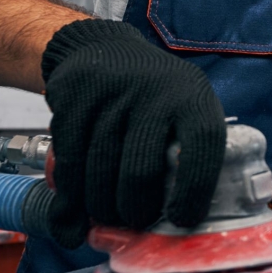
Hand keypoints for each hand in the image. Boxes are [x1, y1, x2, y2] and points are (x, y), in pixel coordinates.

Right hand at [41, 18, 225, 248]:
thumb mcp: (184, 109)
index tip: (182, 221)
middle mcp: (156, 90)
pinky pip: (70, 161)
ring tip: (106, 221)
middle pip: (142, 168)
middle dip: (136, 210)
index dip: (194, 189)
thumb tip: (189, 225)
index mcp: (193, 98)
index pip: (203, 145)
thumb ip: (189, 153)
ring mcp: (113, 92)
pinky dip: (68, 201)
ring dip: (101, 208)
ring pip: (101, 169)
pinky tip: (72, 221)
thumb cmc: (153, 97)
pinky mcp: (75, 97)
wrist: (102, 48)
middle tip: (134, 224)